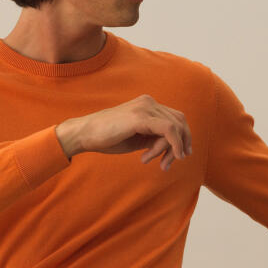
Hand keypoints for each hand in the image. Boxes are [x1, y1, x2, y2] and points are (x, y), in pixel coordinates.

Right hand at [59, 95, 192, 171]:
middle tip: (171, 163)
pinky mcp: (141, 117)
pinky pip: (168, 129)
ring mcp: (145, 108)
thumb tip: (169, 146)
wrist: (85, 134)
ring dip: (173, 149)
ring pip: (175, 127)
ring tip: (162, 165)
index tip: (179, 156)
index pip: (175, 118)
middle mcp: (149, 102)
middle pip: (179, 121)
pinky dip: (174, 144)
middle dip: (181, 144)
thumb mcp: (136, 138)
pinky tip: (172, 156)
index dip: (182, 137)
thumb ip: (153, 138)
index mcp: (147, 105)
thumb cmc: (107, 138)